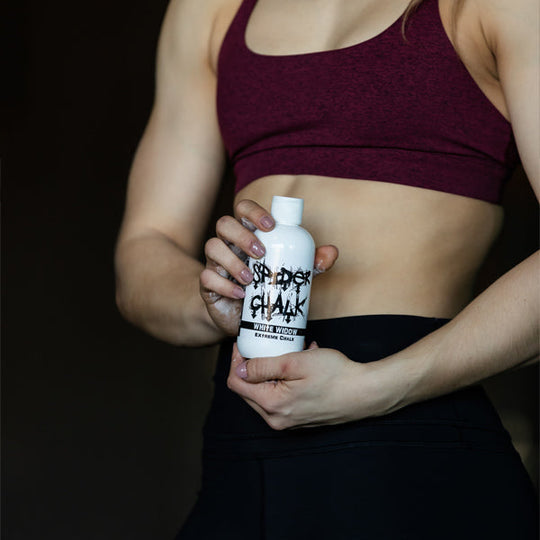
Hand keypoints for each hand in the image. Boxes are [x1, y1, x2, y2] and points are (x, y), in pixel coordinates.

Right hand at [199, 199, 338, 335]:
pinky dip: (224, 285)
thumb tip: (332, 252)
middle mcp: (228, 245)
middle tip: (261, 253)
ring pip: (212, 247)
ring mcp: (215, 263)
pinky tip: (240, 294)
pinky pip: (207, 278)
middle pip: (224, 224)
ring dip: (232, 260)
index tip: (270, 225)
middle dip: (243, 235)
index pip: (243, 210)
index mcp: (248, 235)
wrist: (241, 319)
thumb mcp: (291, 275)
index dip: (253, 212)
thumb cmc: (266, 288)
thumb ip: (310, 263)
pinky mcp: (208, 285)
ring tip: (251, 278)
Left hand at [227, 342, 377, 429]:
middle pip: (248, 390)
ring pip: (265, 393)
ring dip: (271, 372)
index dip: (236, 361)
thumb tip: (240, 369)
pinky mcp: (298, 419)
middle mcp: (276, 419)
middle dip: (254, 366)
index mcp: (272, 405)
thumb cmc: (334, 375)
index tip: (244, 343)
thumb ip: (263, 366)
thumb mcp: (295, 362)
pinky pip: (280, 398)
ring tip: (290, 353)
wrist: (365, 393)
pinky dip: (284, 380)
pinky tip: (301, 365)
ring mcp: (288, 421)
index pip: (237, 383)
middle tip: (266, 345)